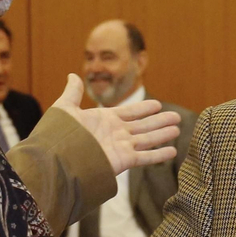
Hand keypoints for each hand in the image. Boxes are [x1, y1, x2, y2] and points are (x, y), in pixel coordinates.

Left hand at [50, 74, 180, 174]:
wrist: (58, 159)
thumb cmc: (59, 134)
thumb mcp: (65, 108)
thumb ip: (72, 93)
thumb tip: (72, 75)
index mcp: (105, 120)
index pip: (130, 112)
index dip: (144, 109)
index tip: (157, 105)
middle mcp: (116, 133)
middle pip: (144, 125)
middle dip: (160, 121)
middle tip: (176, 117)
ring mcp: (121, 147)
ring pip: (148, 139)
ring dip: (163, 134)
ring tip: (177, 129)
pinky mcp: (124, 161)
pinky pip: (145, 156)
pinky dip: (159, 154)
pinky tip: (172, 150)